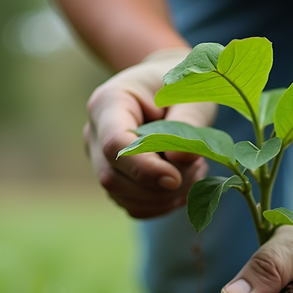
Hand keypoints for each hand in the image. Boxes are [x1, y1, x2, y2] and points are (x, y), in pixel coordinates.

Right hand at [84, 48, 217, 217]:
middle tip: (197, 168)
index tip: (176, 178)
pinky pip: (131, 205)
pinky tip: (183, 187)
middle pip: (112, 176)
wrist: (167, 88)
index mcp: (108, 103)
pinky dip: (160, 205)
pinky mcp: (114, 177)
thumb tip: (179, 161)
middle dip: (157, 186)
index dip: (144, 167)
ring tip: (194, 172)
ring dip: (163, 197)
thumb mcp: (191, 95)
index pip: (114, 144)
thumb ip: (187, 124)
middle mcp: (94, 132)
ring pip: (121, 195)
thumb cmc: (180, 87)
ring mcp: (99, 158)